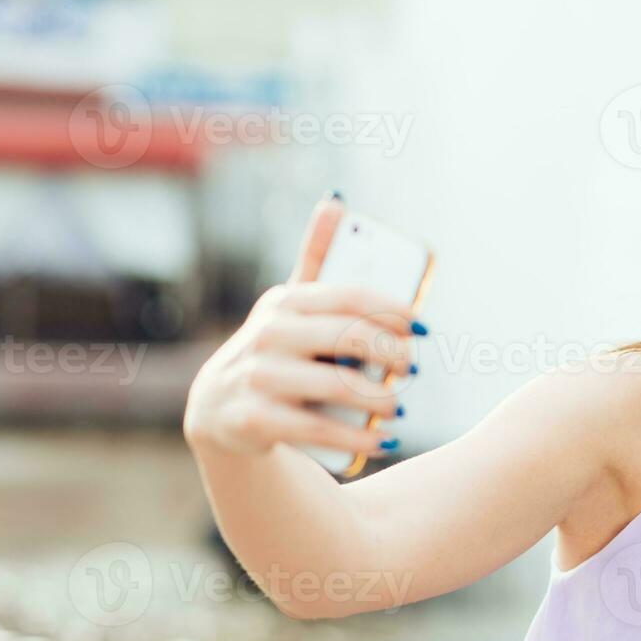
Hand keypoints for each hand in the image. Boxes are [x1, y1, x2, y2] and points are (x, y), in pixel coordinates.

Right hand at [183, 194, 419, 459]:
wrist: (218, 407)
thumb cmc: (275, 349)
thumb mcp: (289, 305)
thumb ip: (315, 258)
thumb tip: (336, 200)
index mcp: (286, 301)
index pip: (350, 297)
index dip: (394, 311)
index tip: (423, 329)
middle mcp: (269, 334)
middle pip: (350, 338)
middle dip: (392, 354)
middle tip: (413, 369)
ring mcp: (258, 375)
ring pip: (337, 385)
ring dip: (379, 400)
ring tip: (399, 408)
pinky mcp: (255, 418)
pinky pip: (317, 428)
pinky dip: (356, 437)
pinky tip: (383, 440)